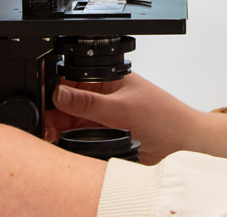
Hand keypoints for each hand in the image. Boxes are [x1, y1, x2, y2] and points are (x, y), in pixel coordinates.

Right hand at [46, 73, 226, 164]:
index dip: (54, 90)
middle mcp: (104, 98)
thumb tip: (59, 93)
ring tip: (49, 136)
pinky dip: (68, 142)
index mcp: (109, 81)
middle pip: (67, 103)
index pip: (72, 80)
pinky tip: (60, 144)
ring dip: (58, 129)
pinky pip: (79, 139)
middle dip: (52, 113)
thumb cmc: (167, 118)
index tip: (42, 103)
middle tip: (43, 126)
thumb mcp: (124, 108)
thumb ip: (89, 103)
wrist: (185, 146)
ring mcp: (104, 119)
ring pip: (70, 122)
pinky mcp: (105, 138)